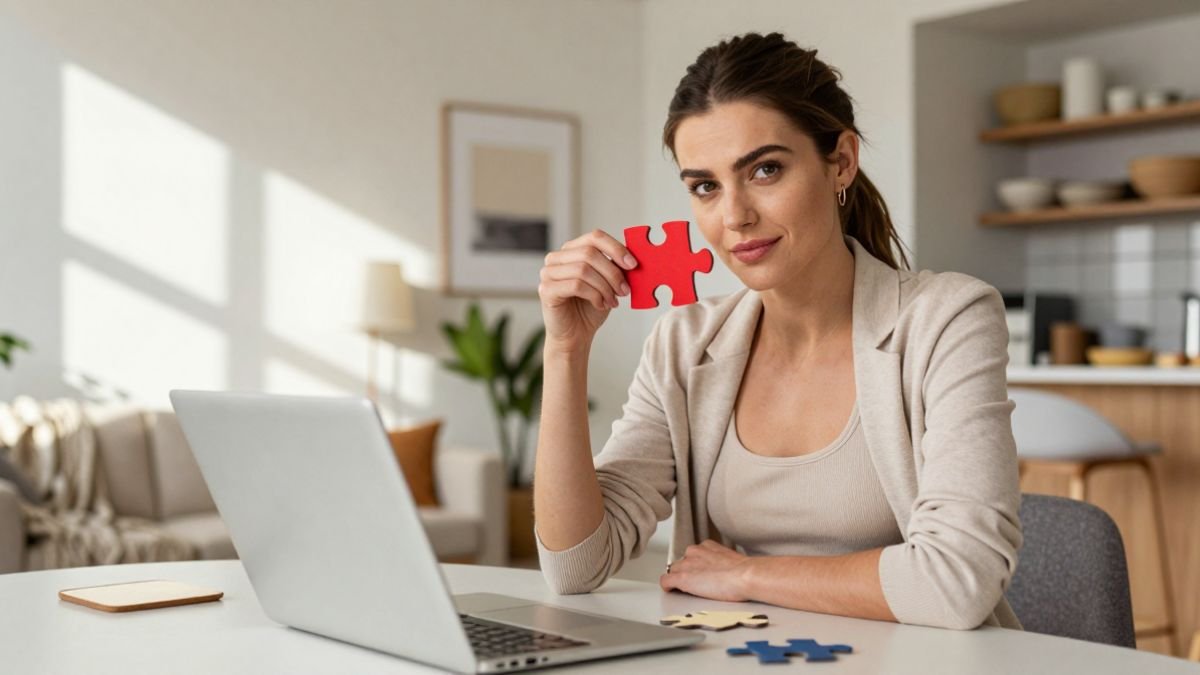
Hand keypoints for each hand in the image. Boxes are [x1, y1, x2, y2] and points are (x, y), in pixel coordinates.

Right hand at [538, 229, 636, 352]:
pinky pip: (576, 285)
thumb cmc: (590, 308)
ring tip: (612, 301)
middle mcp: (556, 258)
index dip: (616, 248)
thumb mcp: (607, 283)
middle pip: (590, 253)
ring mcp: (548, 273)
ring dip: (605, 287)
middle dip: (612, 272)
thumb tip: (632, 257)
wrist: (575, 335)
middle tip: (625, 290)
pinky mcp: (546, 290)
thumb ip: (615, 267)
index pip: (595, 237)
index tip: (633, 265)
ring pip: (583, 269)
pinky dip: (594, 296)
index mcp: (572, 250)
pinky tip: (600, 305)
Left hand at [659, 540, 752, 602]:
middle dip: (686, 573)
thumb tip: (723, 571)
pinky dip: (668, 587)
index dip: (695, 567)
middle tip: (697, 585)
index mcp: (707, 546)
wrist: (745, 576)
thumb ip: (721, 563)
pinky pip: (666, 581)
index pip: (693, 556)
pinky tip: (672, 592)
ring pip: (673, 571)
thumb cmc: (744, 573)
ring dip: (679, 580)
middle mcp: (694, 552)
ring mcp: (686, 564)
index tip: (701, 575)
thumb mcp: (732, 561)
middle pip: (681, 563)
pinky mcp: (682, 577)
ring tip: (690, 591)